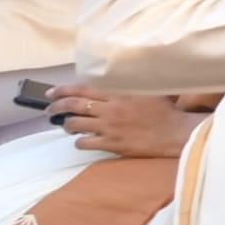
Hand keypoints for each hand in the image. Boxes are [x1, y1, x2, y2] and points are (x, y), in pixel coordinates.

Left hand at [53, 86, 208, 162]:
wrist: (175, 133)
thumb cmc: (165, 110)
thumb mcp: (148, 90)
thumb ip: (129, 85)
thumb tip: (115, 81)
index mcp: (118, 93)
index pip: (83, 89)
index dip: (63, 90)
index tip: (51, 92)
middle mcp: (110, 108)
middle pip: (73, 105)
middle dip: (56, 107)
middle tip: (49, 110)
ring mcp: (109, 127)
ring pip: (75, 124)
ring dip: (66, 124)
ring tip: (66, 125)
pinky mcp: (111, 144)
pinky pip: (84, 143)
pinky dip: (79, 141)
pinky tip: (81, 140)